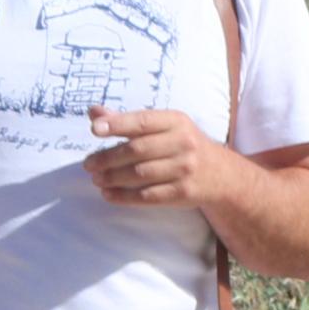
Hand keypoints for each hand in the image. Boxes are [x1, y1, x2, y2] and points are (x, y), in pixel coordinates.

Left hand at [89, 108, 238, 207]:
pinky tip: (109, 194)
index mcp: (177, 121)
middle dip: (108, 158)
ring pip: (141, 174)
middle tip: (88, 164)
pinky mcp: (183, 192)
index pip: (143, 121)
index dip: (117, 124)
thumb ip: (128, 121)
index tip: (94, 129)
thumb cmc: (182, 145)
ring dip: (113, 178)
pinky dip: (125, 196)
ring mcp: (185, 169)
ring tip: (97, 179)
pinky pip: (148, 196)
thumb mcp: (163, 126)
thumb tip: (94, 113)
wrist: (220, 174)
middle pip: (138, 150)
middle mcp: (184, 143)